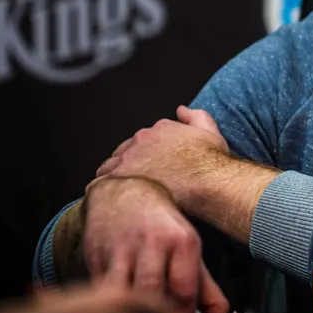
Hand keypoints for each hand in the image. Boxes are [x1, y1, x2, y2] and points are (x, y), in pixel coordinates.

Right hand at [81, 175, 228, 312]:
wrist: (125, 193)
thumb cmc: (161, 228)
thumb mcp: (191, 252)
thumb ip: (209, 295)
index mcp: (182, 241)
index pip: (184, 289)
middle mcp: (152, 241)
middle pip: (152, 290)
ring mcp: (122, 248)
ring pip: (121, 290)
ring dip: (129, 312)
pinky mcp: (97, 255)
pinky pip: (100, 289)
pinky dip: (109, 304)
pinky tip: (118, 309)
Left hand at [93, 107, 229, 204]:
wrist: (208, 183)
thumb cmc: (211, 162)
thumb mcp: (209, 130)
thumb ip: (194, 116)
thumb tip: (181, 109)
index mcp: (158, 130)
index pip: (140, 141)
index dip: (141, 155)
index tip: (146, 168)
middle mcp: (140, 141)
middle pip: (123, 153)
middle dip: (126, 166)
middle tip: (133, 184)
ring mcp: (129, 160)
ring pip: (110, 168)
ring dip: (113, 178)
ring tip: (120, 195)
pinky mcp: (122, 180)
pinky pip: (101, 186)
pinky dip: (104, 192)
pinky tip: (112, 202)